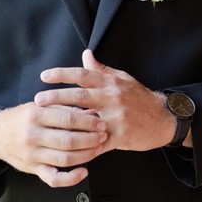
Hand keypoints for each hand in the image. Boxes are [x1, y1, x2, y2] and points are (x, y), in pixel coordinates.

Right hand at [0, 100, 107, 187]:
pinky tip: (83, 171)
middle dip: (91, 139)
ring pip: (65, 159)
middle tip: (103, 136)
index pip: (68, 118)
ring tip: (97, 149)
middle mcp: (32, 135)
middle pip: (69, 140)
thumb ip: (63, 108)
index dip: (88, 122)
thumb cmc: (21, 119)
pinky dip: (71, 178)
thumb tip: (91, 112)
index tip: (101, 122)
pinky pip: (54, 179)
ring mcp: (32, 154)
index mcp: (34, 115)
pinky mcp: (33, 169)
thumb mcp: (38, 106)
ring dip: (86, 155)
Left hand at [35, 49, 175, 152]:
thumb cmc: (139, 97)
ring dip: (64, 123)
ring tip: (47, 124)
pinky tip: (65, 147)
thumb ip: (101, 69)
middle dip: (56, 97)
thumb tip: (85, 54)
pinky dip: (80, 145)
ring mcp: (117, 118)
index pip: (82, 74)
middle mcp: (113, 97)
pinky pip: (96, 142)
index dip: (61, 74)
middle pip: (79, 96)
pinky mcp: (120, 136)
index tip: (44, 76)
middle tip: (38, 100)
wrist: (164, 118)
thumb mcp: (122, 79)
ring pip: (86, 120)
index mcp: (110, 82)